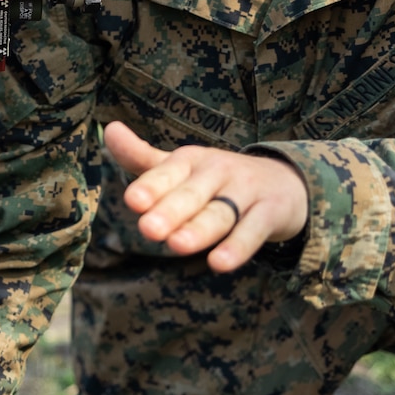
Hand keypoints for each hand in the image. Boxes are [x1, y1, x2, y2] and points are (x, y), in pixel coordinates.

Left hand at [104, 121, 307, 273]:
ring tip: (177, 245)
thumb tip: (108, 130)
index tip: (132, 201)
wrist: (286, 180)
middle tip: (148, 229)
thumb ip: (142, 157)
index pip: (168, 173)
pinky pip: (254, 230)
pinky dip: (238, 247)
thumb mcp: (181, 167)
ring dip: (199, 230)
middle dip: (170, 211)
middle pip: (191, 195)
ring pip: (220, 214)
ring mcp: (246, 191)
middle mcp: (218, 172)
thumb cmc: (218, 178)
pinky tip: (220, 263)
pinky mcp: (271, 212)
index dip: (151, 186)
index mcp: (191, 160)